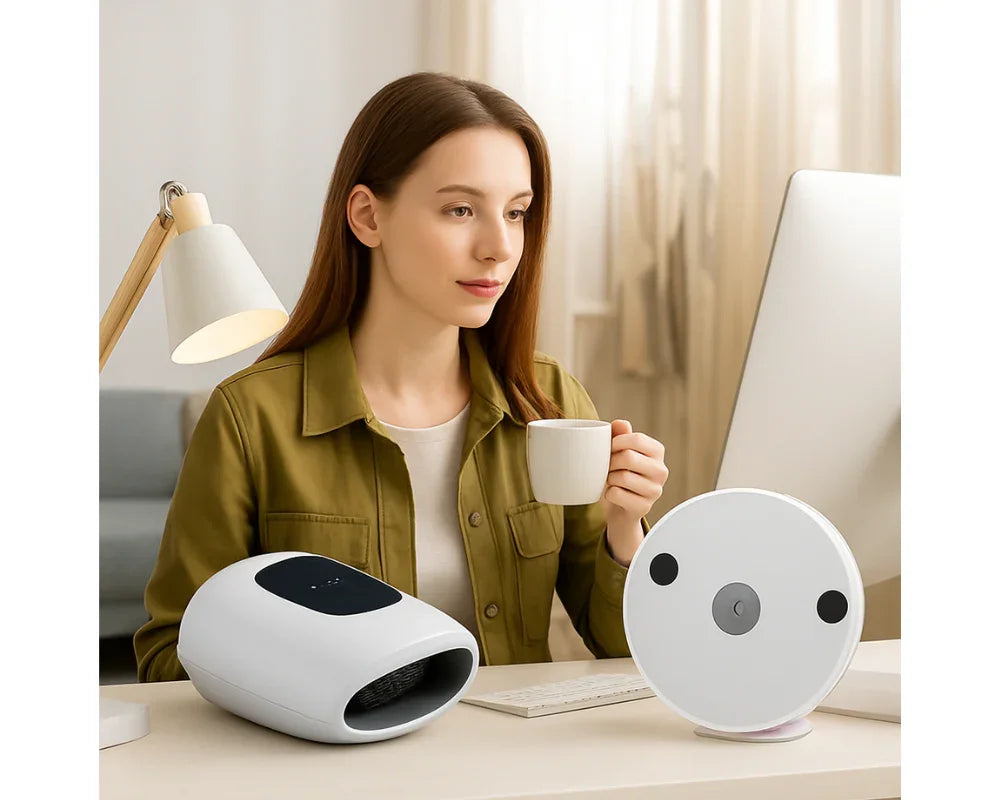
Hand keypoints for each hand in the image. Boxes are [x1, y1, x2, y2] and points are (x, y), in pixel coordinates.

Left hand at [601, 419, 669, 565]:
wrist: (619, 508)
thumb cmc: (618, 473)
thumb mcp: (618, 451)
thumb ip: (619, 435)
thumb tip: (621, 423)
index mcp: (657, 451)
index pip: (637, 439)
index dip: (616, 442)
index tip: (608, 448)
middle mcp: (661, 470)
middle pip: (628, 457)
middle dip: (610, 462)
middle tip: (607, 467)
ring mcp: (655, 490)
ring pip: (622, 477)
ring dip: (609, 478)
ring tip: (611, 480)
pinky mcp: (644, 507)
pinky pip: (617, 494)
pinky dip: (608, 494)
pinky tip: (613, 494)